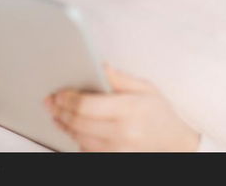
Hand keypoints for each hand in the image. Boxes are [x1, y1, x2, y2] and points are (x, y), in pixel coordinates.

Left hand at [44, 63, 200, 151]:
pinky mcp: (114, 160)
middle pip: (79, 122)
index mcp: (130, 109)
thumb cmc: (160, 114)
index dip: (68, 99)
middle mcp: (122, 132)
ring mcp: (117, 150)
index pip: (88, 105)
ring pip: (79, 138)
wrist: (175, 144)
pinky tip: (72, 129)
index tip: (59, 94)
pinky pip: (87, 151)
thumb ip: (120, 77)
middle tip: (50, 102)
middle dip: (60, 111)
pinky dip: (76, 139)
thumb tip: (100, 64)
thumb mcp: (146, 88)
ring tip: (56, 115)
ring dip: (64, 125)